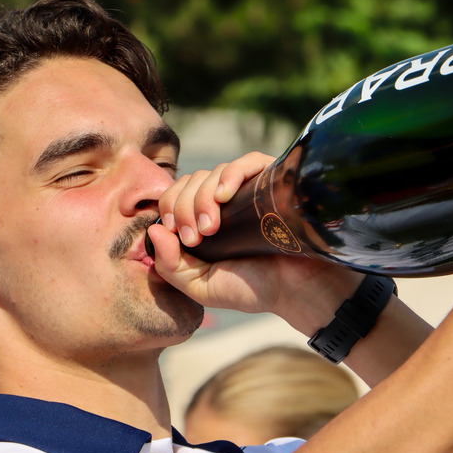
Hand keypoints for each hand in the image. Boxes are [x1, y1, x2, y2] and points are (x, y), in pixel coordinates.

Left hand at [147, 152, 359, 326]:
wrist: (299, 290)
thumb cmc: (254, 290)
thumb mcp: (200, 286)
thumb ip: (170, 266)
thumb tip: (154, 230)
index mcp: (205, 222)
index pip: (175, 196)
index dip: (170, 209)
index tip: (183, 237)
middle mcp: (225, 202)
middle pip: (190, 182)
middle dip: (184, 207)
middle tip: (198, 236)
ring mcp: (249, 190)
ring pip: (212, 173)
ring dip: (203, 198)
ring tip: (213, 228)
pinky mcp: (273, 181)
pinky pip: (246, 162)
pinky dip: (229, 174)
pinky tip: (225, 196)